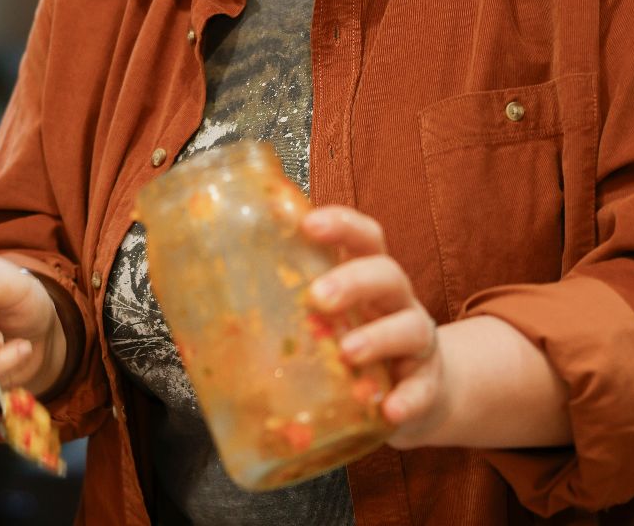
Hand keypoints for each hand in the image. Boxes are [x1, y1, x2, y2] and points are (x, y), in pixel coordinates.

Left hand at [301, 206, 447, 447]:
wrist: (416, 393)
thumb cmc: (355, 345)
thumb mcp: (325, 320)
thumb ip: (284, 308)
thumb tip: (205, 303)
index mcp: (367, 277)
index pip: (364, 237)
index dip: (341, 225)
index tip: (308, 223)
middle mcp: (396, 302)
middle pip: (386, 274)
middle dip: (353, 280)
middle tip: (317, 297)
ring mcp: (416, 342)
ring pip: (409, 327)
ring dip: (378, 336)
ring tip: (347, 352)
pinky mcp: (428, 383)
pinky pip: (423, 388)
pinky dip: (408, 398)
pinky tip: (389, 409)